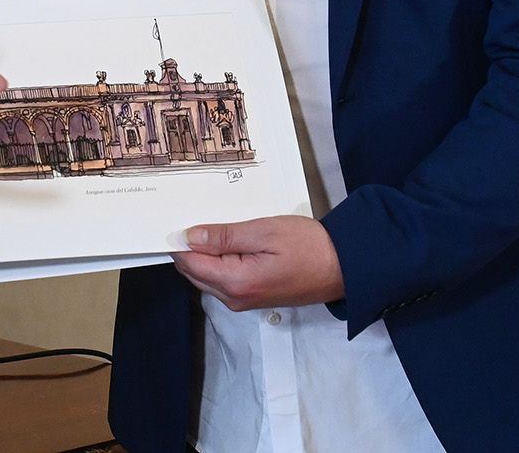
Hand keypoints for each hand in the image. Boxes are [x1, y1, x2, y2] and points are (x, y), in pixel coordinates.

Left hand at [170, 215, 345, 311]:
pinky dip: (217, 262)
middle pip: (194, 272)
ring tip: (210, 225)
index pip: (189, 262)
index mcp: (235, 282)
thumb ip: (225, 236)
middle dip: (188, 248)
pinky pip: (222, 280)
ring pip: (207, 277)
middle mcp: (234, 298)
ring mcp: (243, 302)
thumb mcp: (264, 231)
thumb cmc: (308, 246)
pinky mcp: (253, 298)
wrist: (344, 268)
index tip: (173, 218)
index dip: (178, 241)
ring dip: (203, 255)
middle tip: (191, 217)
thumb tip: (189, 237)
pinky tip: (227, 241)